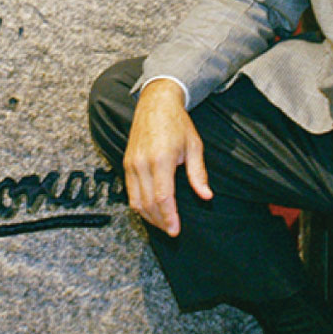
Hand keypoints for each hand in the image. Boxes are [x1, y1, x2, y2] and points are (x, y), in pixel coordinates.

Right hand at [123, 79, 211, 236]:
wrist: (156, 103)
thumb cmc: (177, 123)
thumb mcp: (194, 146)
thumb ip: (198, 174)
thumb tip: (206, 195)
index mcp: (161, 159)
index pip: (162, 197)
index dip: (169, 217)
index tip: (176, 229)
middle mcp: (142, 163)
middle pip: (147, 203)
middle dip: (160, 221)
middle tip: (171, 230)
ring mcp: (131, 163)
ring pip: (135, 200)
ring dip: (148, 216)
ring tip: (163, 223)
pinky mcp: (126, 163)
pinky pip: (130, 191)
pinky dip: (139, 205)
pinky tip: (151, 210)